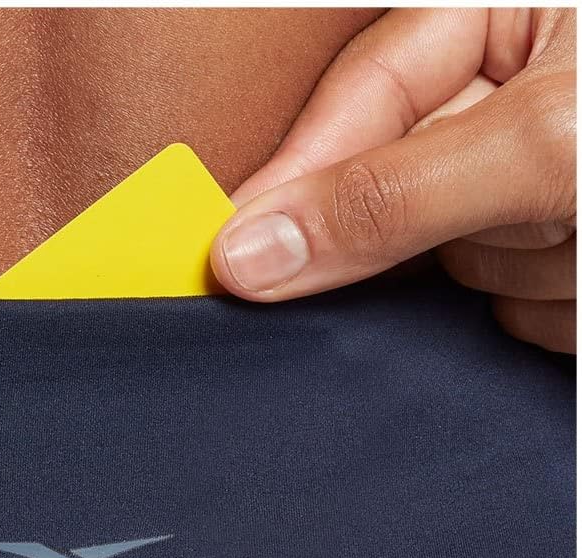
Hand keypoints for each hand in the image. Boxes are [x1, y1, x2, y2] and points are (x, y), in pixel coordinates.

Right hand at [211, 8, 576, 352]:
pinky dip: (541, 309)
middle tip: (453, 235)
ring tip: (580, 245)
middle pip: (393, 188)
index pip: (364, 92)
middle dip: (426, 230)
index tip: (229, 247)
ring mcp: (532, 190)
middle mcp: (516, 102)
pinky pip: (500, 308)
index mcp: (514, 16)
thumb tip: (255, 249)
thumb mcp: (541, 149)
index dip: (297, 175)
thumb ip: (392, 196)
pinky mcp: (552, 263)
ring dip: (512, 271)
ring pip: (449, 261)